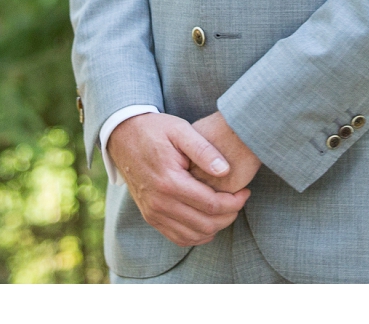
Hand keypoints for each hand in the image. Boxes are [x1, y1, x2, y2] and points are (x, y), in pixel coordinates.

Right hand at [107, 112, 249, 247]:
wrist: (123, 137)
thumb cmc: (155, 130)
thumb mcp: (180, 130)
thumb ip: (204, 150)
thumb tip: (226, 170)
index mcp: (169, 181)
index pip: (211, 204)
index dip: (234, 202)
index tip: (245, 191)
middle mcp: (159, 203)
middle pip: (205, 224)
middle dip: (229, 215)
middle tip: (239, 200)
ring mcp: (153, 213)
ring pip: (193, 235)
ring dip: (216, 227)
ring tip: (227, 209)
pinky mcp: (150, 217)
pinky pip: (178, 238)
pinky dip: (198, 235)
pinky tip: (209, 221)